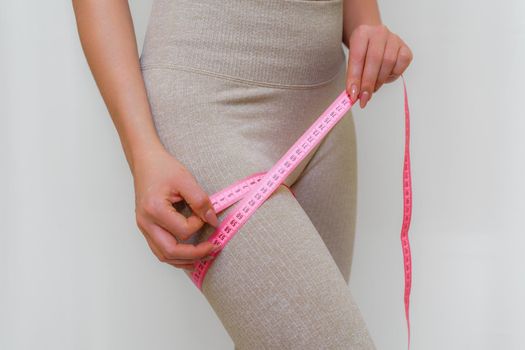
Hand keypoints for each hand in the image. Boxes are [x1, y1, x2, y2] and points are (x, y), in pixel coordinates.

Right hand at [132, 146, 219, 272]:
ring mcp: (144, 227)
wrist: (145, 162)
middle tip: (213, 249)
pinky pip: (160, 250)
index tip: (204, 214)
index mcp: (154, 210)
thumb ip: (200, 201)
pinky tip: (189, 256)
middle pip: (171, 252)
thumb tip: (213, 221)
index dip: (198, 224)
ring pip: (163, 256)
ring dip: (184, 260)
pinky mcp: (146, 228)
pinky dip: (175, 256)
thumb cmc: (162, 168)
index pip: (183, 231)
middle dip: (194, 255)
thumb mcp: (186, 180)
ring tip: (203, 257)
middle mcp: (146, 223)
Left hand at [346, 24, 412, 107]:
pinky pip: (401, 65)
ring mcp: (394, 39)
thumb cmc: (362, 52)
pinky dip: (393, 75)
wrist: (373, 40)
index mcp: (362, 33)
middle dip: (368, 82)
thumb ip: (353, 76)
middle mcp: (379, 33)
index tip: (352, 94)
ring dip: (379, 80)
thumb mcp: (353, 61)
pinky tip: (385, 76)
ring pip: (388, 63)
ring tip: (372, 88)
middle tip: (364, 98)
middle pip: (374, 60)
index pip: (357, 57)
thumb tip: (354, 95)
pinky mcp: (405, 48)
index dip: (355, 77)